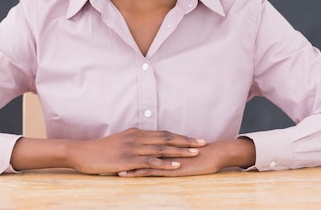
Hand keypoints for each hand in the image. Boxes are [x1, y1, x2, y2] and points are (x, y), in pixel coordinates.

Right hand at [68, 128, 206, 174]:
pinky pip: (150, 161)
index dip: (181, 136)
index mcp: (137, 132)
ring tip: (196, 152)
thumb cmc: (99, 150)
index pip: (164, 133)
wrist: (81, 152)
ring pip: (162, 148)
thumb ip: (134, 142)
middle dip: (187, 141)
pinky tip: (176, 165)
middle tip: (204, 142)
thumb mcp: (120, 142)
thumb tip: (146, 144)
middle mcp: (138, 138)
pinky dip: (165, 163)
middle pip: (167, 138)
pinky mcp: (128, 160)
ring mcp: (133, 148)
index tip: (195, 138)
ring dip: (180, 151)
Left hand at [118, 138, 255, 176]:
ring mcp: (164, 159)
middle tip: (104, 157)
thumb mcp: (182, 154)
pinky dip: (136, 172)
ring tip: (109, 167)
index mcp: (163, 146)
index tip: (112, 150)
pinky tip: (126, 174)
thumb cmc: (201, 155)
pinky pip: (150, 170)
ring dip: (124, 164)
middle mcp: (161, 151)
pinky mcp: (169, 168)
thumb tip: (163, 155)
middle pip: (136, 152)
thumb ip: (171, 154)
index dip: (127, 148)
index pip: (141, 146)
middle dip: (121, 155)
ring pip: (139, 161)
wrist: (215, 154)